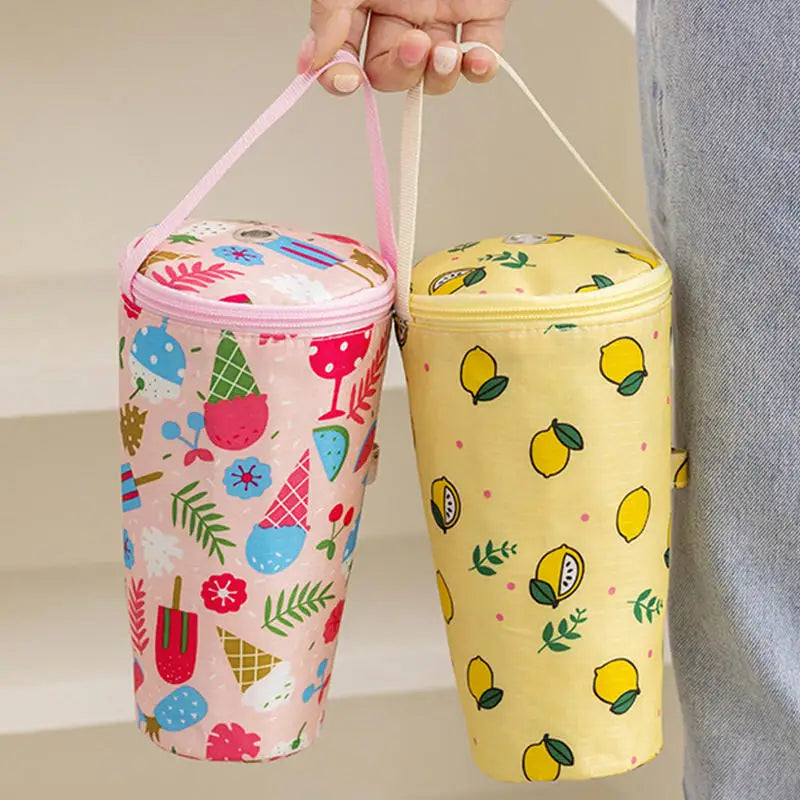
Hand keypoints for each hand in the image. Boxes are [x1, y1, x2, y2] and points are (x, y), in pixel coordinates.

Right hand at [297, 1, 511, 95]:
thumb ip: (330, 11)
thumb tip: (311, 62)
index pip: (345, 54)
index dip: (342, 77)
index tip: (348, 80)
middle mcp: (399, 9)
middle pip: (390, 72)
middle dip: (400, 72)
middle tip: (412, 44)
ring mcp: (440, 12)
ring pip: (433, 74)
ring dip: (438, 77)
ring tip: (443, 51)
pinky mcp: (481, 10)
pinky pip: (480, 58)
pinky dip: (480, 69)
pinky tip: (475, 58)